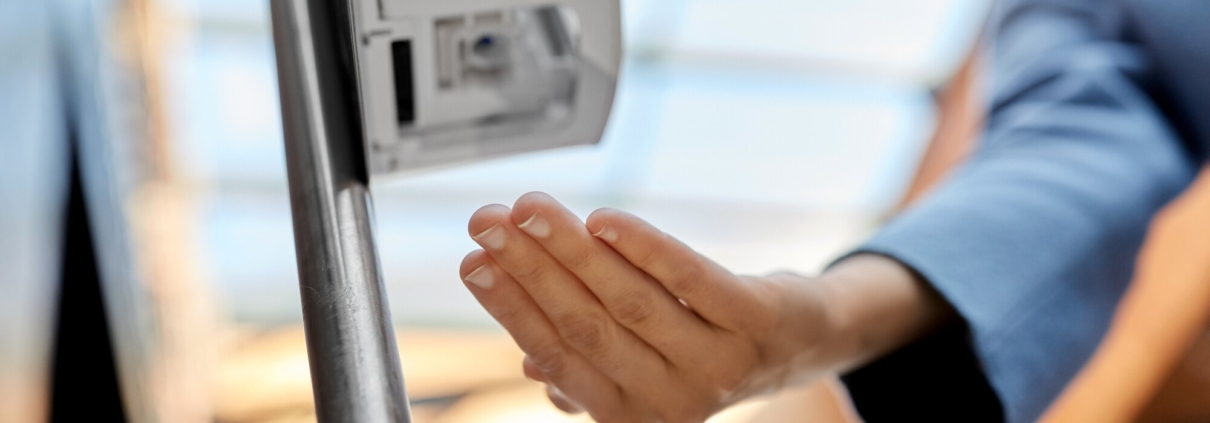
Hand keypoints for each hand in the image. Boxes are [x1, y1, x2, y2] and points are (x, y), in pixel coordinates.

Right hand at [459, 192, 846, 421]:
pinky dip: (645, 248)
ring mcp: (718, 362)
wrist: (800, 344)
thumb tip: (529, 361)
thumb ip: (587, 365)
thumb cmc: (702, 346)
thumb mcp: (641, 366)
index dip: (510, 308)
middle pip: (585, 324)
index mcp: (629, 412)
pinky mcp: (755, 320)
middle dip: (530, 268)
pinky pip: (690, 279)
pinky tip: (604, 220)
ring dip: (572, 250)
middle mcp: (671, 398)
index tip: (472, 261)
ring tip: (532, 207)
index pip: (557, 355)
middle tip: (488, 221)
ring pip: (629, 299)